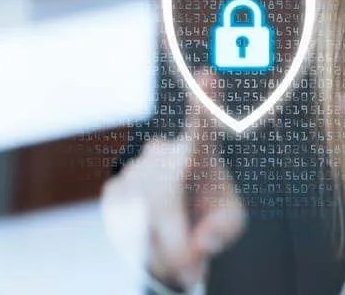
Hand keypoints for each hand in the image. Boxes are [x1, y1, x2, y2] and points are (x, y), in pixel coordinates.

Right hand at [101, 72, 245, 290]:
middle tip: (192, 270)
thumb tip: (199, 243)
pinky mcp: (115, 188)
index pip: (205, 129)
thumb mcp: (230, 221)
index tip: (209, 73)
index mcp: (202, 154)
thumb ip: (225, 231)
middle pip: (164, 205)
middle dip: (176, 244)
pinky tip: (153, 238)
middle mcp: (166, 154)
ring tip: (177, 248)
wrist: (177, 219)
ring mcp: (136, 168)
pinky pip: (125, 231)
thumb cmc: (211, 212)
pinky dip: (142, 250)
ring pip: (141, 225)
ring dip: (160, 252)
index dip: (206, 103)